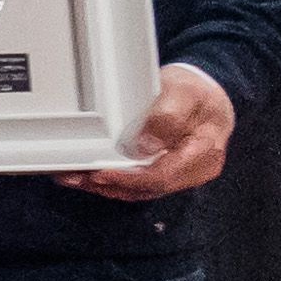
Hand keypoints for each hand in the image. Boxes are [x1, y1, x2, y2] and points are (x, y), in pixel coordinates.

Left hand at [67, 59, 235, 202]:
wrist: (205, 92)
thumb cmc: (196, 91)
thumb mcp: (184, 93)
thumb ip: (167, 118)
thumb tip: (145, 145)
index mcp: (203, 152)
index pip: (163, 176)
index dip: (130, 178)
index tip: (102, 173)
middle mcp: (193, 170)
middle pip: (148, 187)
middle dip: (110, 185)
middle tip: (76, 176)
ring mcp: (179, 173)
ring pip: (140, 189)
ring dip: (106, 186)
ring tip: (75, 176)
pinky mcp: (165, 171)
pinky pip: (139, 182)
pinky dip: (114, 181)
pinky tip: (90, 175)